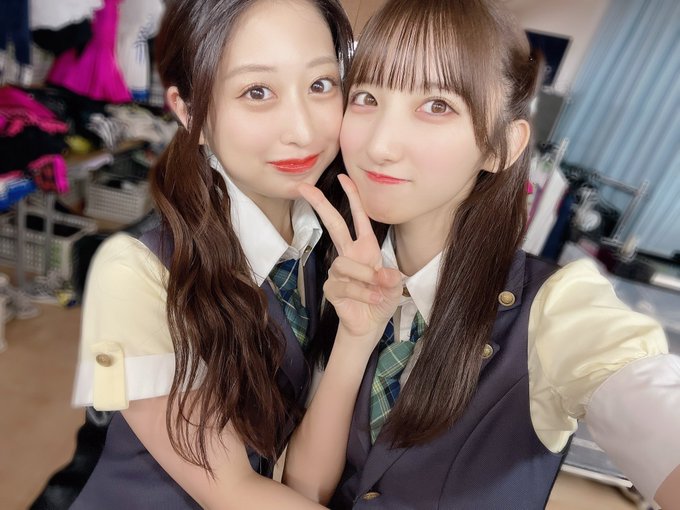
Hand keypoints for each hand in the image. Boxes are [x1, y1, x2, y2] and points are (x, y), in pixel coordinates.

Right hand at [299, 175, 402, 339]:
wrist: (370, 324)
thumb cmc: (381, 300)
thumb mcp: (394, 288)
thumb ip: (392, 280)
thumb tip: (386, 274)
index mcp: (366, 247)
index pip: (358, 217)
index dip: (353, 197)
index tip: (343, 177)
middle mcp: (350, 254)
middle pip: (333, 225)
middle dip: (320, 205)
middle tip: (304, 188)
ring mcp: (338, 271)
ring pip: (344, 263)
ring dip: (364, 277)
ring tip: (378, 290)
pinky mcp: (331, 288)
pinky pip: (343, 285)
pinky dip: (361, 293)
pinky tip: (371, 299)